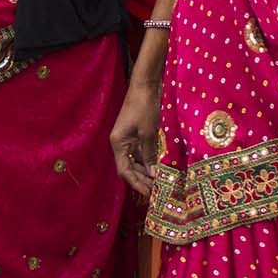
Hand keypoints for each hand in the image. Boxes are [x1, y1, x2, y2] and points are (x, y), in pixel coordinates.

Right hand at [110, 80, 161, 197]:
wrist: (146, 83)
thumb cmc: (144, 106)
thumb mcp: (148, 131)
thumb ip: (149, 153)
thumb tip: (153, 174)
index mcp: (118, 143)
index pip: (124, 170)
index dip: (136, 183)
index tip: (148, 194)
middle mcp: (120, 143)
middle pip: (129, 168)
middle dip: (141, 180)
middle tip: (156, 192)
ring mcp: (128, 138)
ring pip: (135, 161)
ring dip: (145, 172)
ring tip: (158, 183)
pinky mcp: (136, 132)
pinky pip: (140, 152)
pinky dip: (148, 160)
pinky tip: (158, 167)